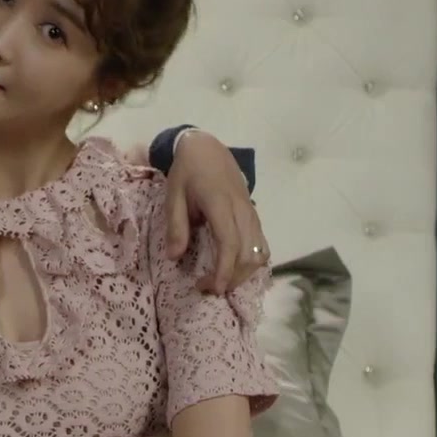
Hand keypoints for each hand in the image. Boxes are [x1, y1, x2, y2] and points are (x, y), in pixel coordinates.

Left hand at [165, 130, 269, 292]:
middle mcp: (242, 211)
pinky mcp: (254, 215)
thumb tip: (174, 257)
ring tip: (221, 282)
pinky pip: (262, 244)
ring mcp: (252, 213)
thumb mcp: (174, 195)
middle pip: (248, 254)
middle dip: (232, 278)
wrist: (208, 149)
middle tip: (208, 288)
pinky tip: (236, 269)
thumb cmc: (187, 172)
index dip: (225, 270)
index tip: (214, 288)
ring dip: (243, 273)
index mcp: (221, 205)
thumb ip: (176, 226)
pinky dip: (252, 262)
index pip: (230, 243)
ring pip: (259, 252)